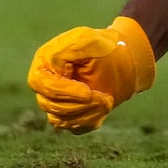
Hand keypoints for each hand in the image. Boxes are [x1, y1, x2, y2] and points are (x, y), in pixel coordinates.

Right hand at [28, 16, 154, 133]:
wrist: (125, 61)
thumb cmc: (105, 48)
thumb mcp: (87, 40)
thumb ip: (65, 50)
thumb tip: (52, 68)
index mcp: (44, 62)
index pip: (43, 84)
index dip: (65, 92)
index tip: (88, 92)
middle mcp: (44, 83)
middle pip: (49, 104)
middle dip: (80, 104)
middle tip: (104, 98)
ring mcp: (54, 101)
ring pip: (59, 119)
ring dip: (87, 113)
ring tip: (107, 100)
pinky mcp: (67, 116)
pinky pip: (72, 127)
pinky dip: (90, 120)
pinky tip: (104, 106)